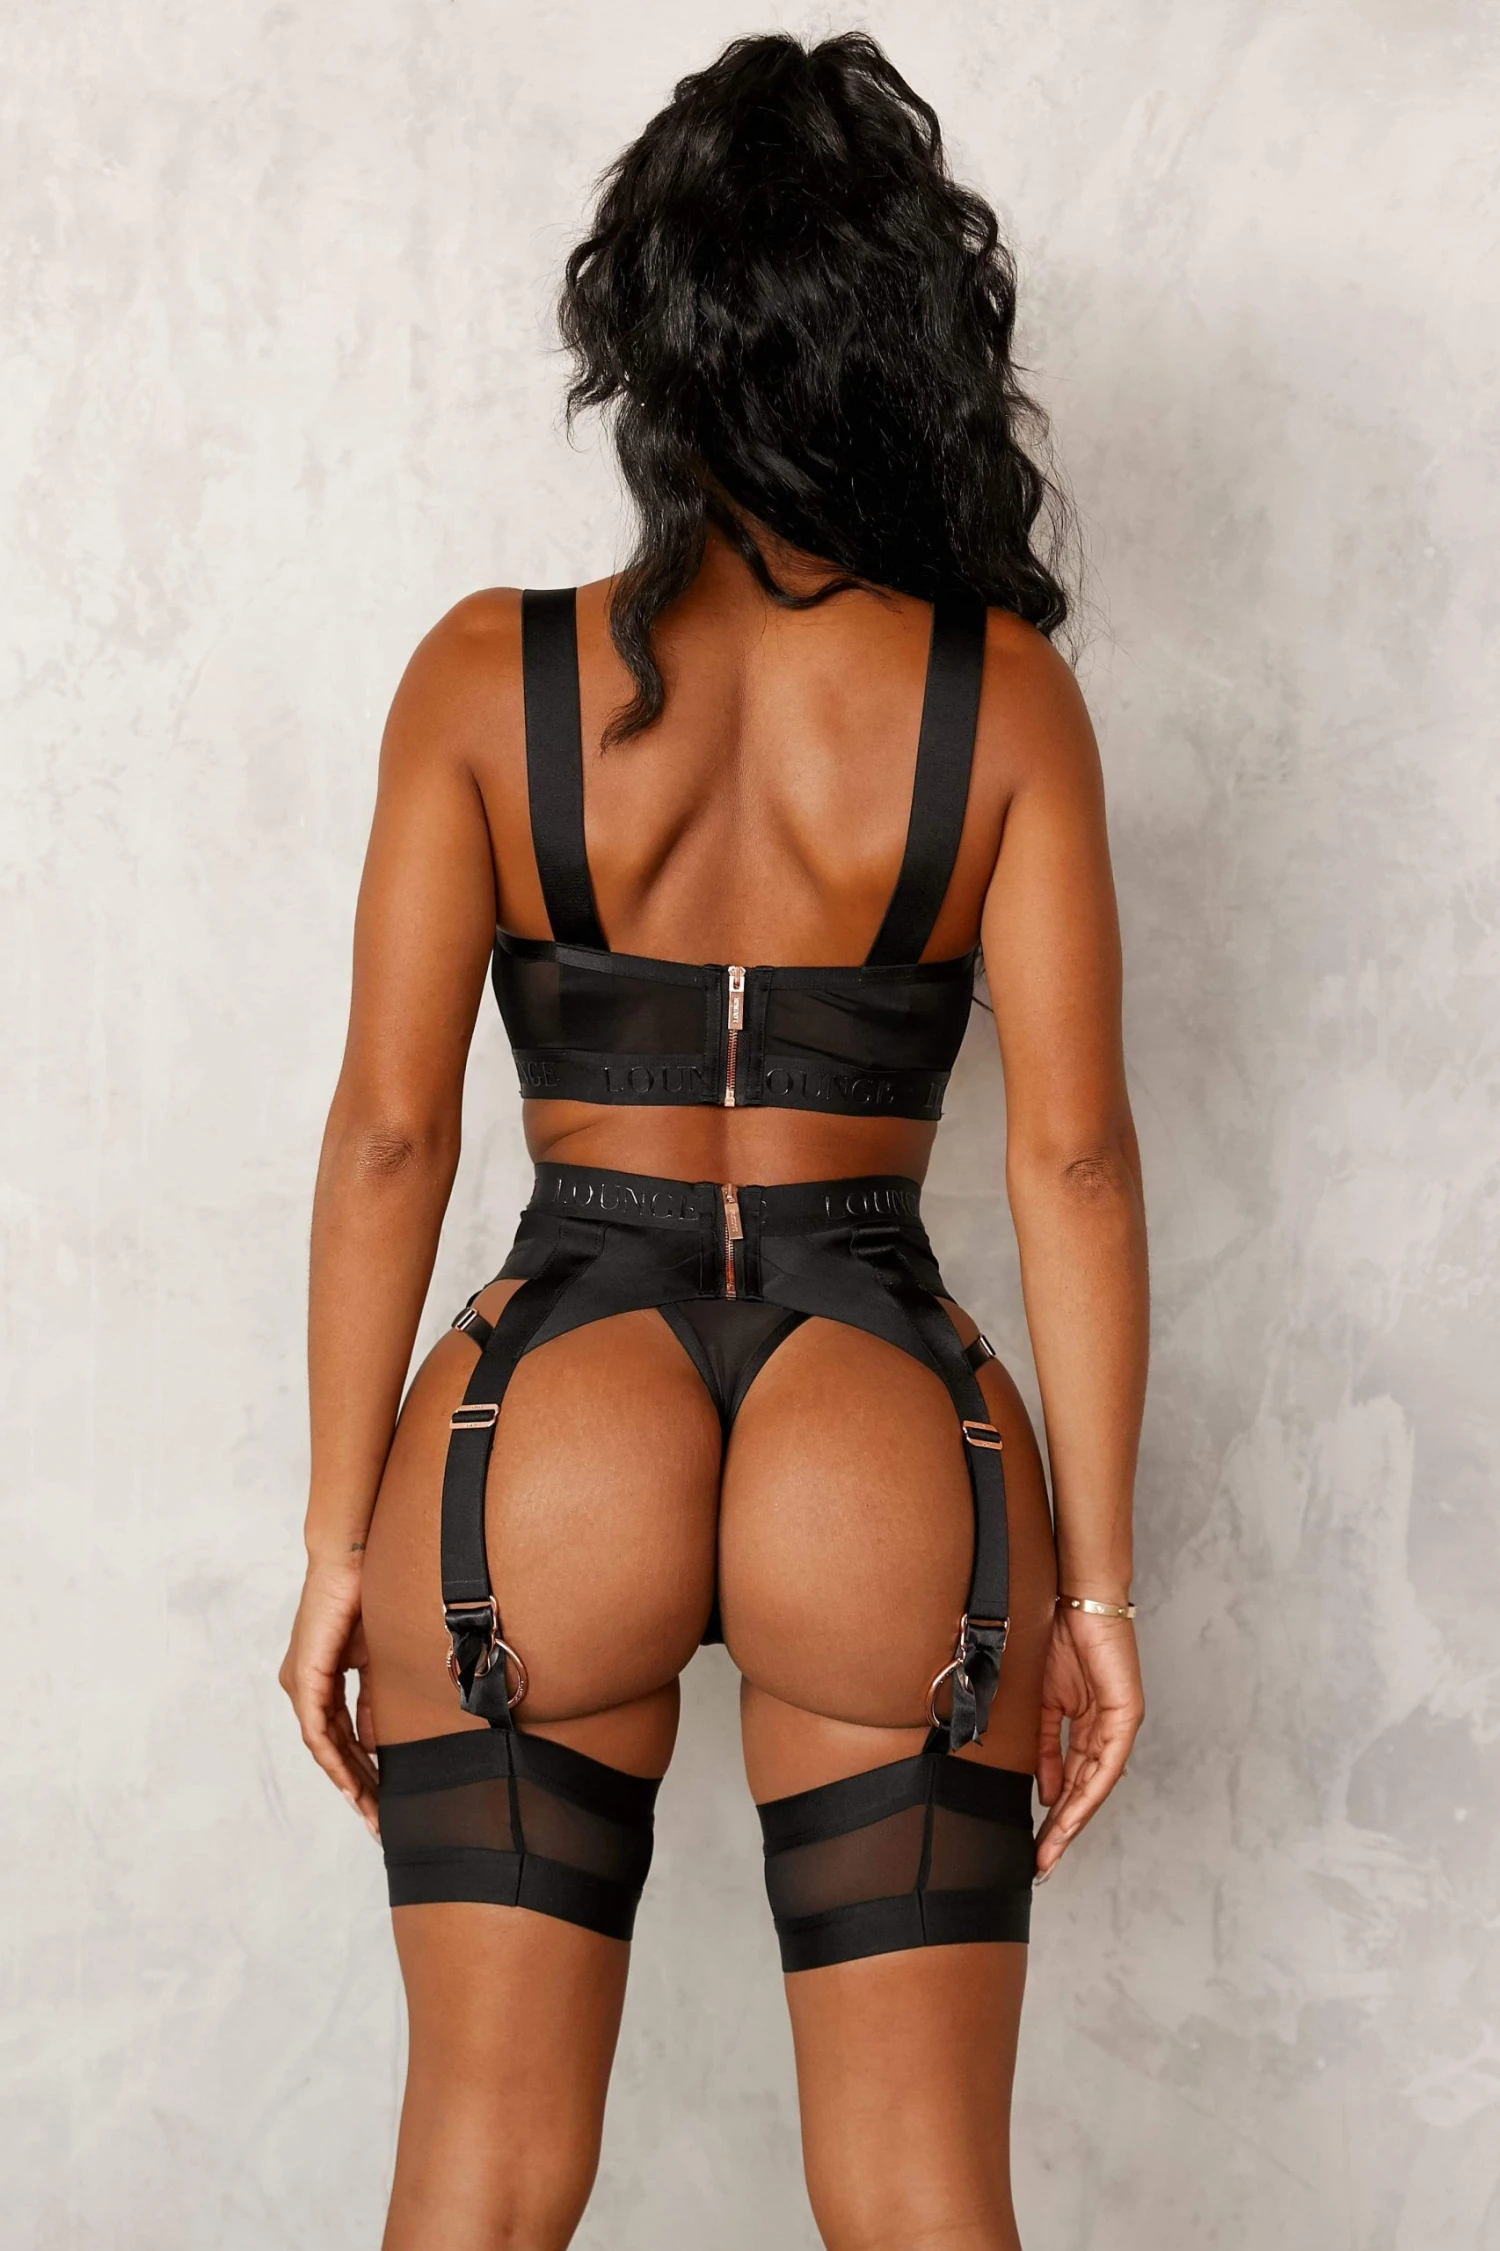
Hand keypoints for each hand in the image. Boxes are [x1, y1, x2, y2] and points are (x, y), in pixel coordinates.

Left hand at [279, 1558, 379, 1838]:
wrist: (352, 1559)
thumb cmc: (367, 1596)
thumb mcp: (377, 1662)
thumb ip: (375, 1702)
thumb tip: (378, 1744)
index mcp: (320, 1681)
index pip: (340, 1738)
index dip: (362, 1771)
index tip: (382, 1801)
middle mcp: (303, 1686)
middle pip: (330, 1751)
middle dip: (358, 1787)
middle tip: (379, 1821)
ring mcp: (300, 1683)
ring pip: (322, 1747)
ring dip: (348, 1781)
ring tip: (372, 1810)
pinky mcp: (304, 1677)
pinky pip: (317, 1730)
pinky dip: (335, 1758)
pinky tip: (354, 1781)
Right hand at [1034, 1604, 1142, 1877]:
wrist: (1078, 1601)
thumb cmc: (1060, 1638)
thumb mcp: (1044, 1701)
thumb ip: (1047, 1747)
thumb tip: (1045, 1790)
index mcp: (1089, 1726)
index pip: (1073, 1780)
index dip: (1056, 1813)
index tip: (1038, 1843)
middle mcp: (1108, 1731)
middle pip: (1085, 1790)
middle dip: (1064, 1828)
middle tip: (1044, 1860)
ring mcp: (1120, 1725)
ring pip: (1097, 1784)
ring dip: (1074, 1817)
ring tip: (1053, 1847)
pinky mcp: (1126, 1714)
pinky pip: (1107, 1761)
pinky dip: (1089, 1788)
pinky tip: (1071, 1809)